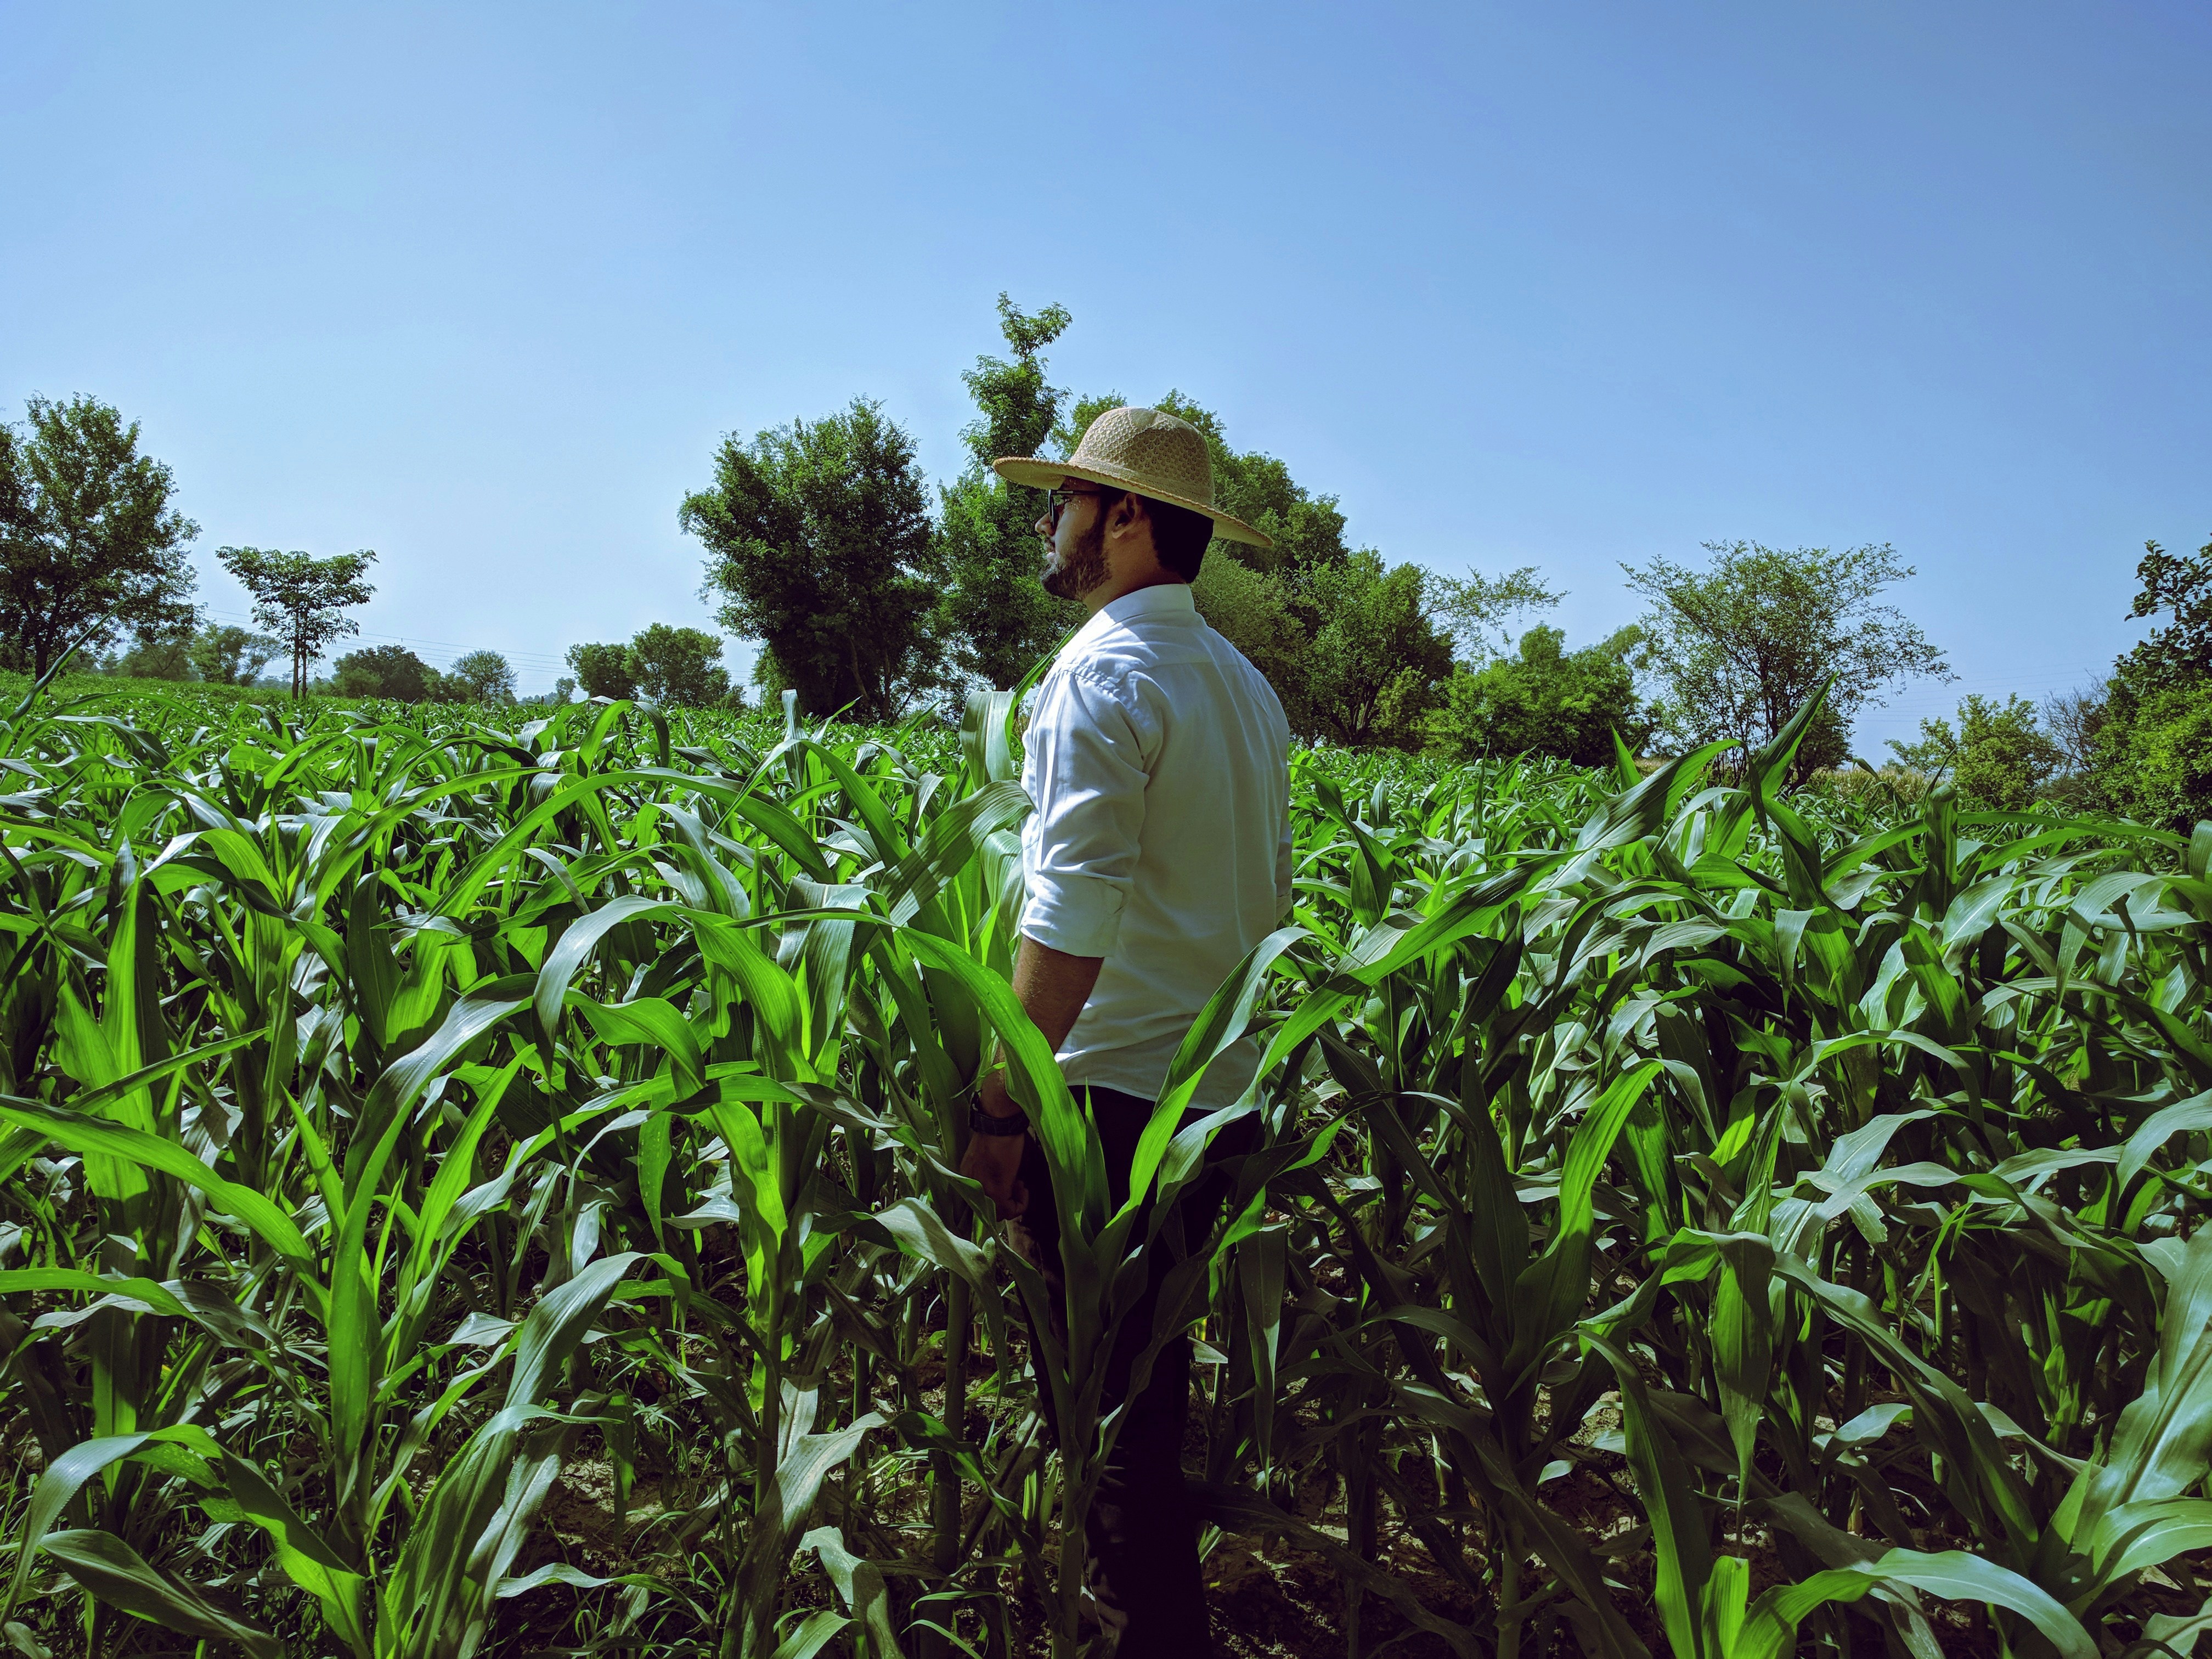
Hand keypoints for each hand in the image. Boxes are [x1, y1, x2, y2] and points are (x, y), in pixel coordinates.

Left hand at [959, 1071, 1029, 1219]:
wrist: (999, 1122)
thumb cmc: (999, 1133)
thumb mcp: (990, 1157)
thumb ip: (992, 1174)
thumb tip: (1007, 1185)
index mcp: (967, 1176)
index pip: (979, 1200)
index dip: (997, 1198)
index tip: (1010, 1183)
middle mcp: (970, 1185)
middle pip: (988, 1209)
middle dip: (1006, 1202)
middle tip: (1017, 1185)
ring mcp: (983, 1189)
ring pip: (998, 1213)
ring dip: (1015, 1203)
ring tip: (1021, 1186)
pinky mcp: (997, 1190)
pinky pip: (1009, 1210)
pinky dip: (1021, 1204)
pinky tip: (1023, 1189)